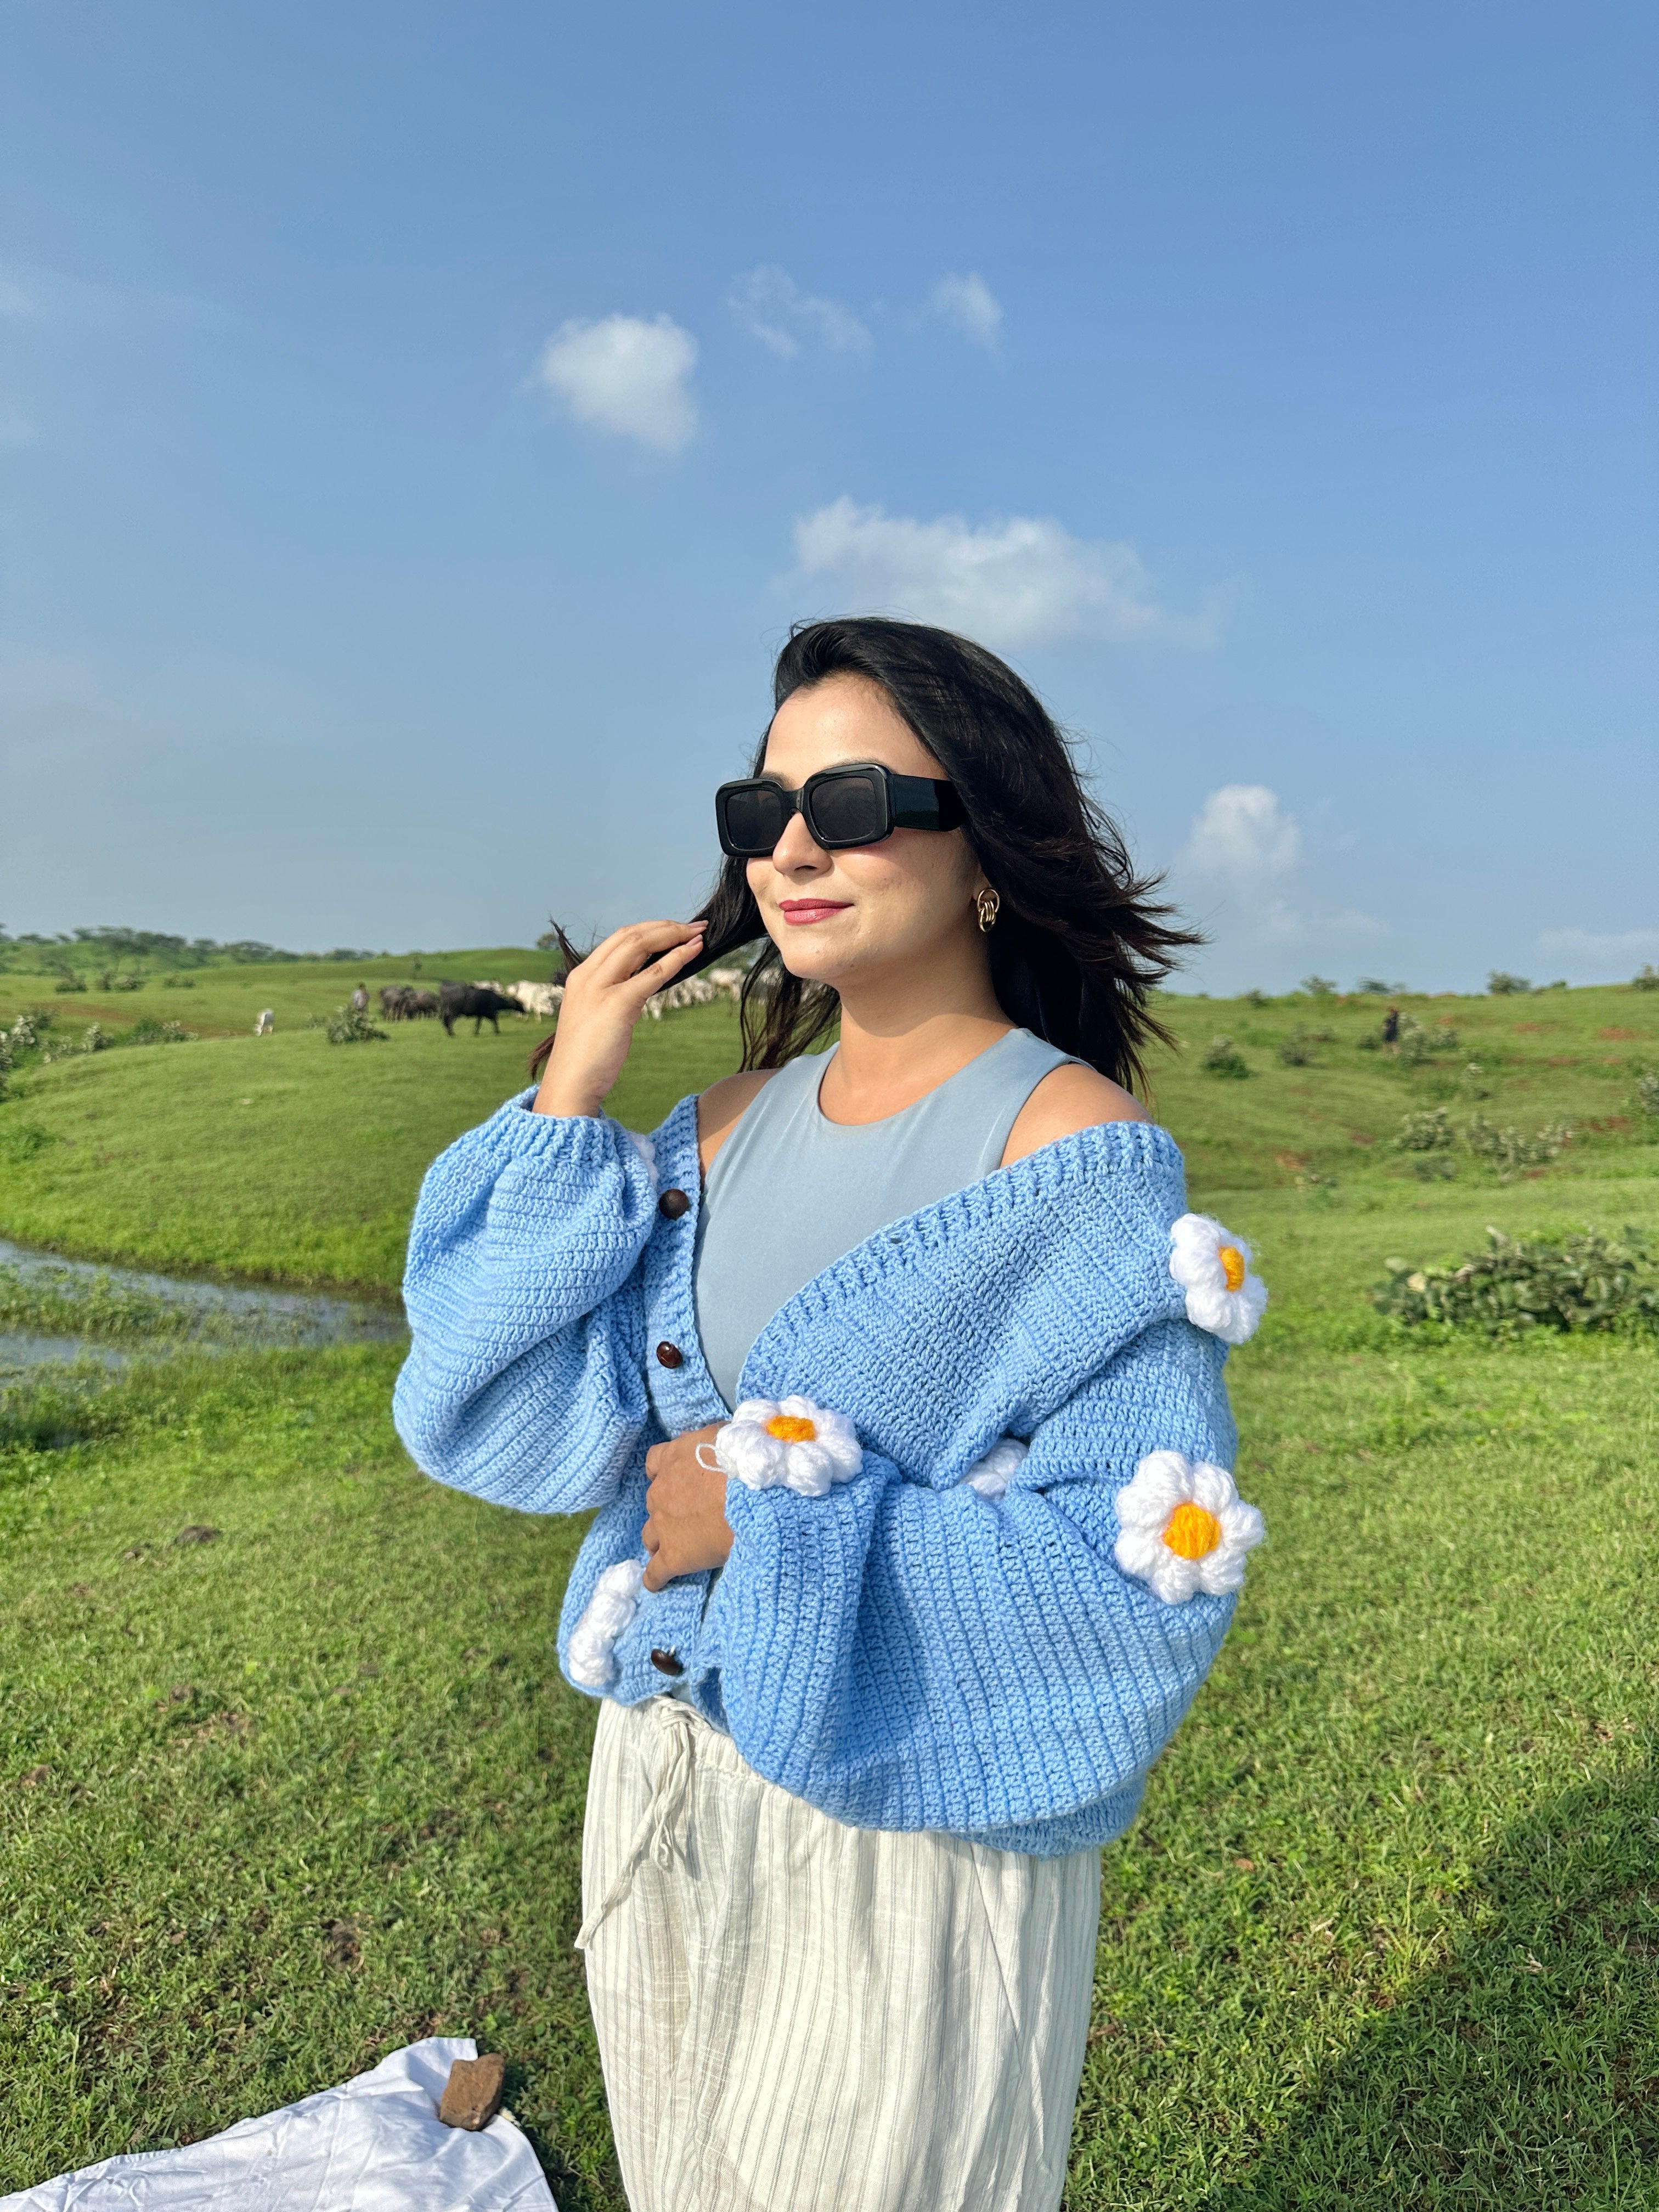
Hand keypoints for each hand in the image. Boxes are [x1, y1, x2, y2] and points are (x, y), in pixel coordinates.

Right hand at [533, 918, 706, 1117]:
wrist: (570, 1085)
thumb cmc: (586, 1058)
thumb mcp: (598, 1017)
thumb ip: (616, 995)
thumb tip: (645, 982)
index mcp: (581, 976)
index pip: (619, 938)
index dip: (651, 929)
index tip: (676, 930)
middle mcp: (587, 976)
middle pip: (631, 934)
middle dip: (666, 927)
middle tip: (696, 926)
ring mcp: (599, 988)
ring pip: (640, 945)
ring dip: (674, 935)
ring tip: (699, 933)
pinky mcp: (616, 1005)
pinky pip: (652, 974)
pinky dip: (676, 958)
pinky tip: (694, 951)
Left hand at [641, 1423, 732, 1591]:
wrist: (750, 1495)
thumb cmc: (744, 1461)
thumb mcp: (727, 1437)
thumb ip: (712, 1442)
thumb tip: (712, 1444)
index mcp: (673, 1458)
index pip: (654, 1461)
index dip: (664, 1472)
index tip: (675, 1479)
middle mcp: (660, 1490)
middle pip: (654, 1503)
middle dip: (667, 1509)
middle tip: (690, 1516)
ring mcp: (663, 1524)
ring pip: (650, 1536)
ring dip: (660, 1540)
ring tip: (675, 1548)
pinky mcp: (673, 1556)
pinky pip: (655, 1572)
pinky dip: (655, 1577)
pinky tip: (658, 1583)